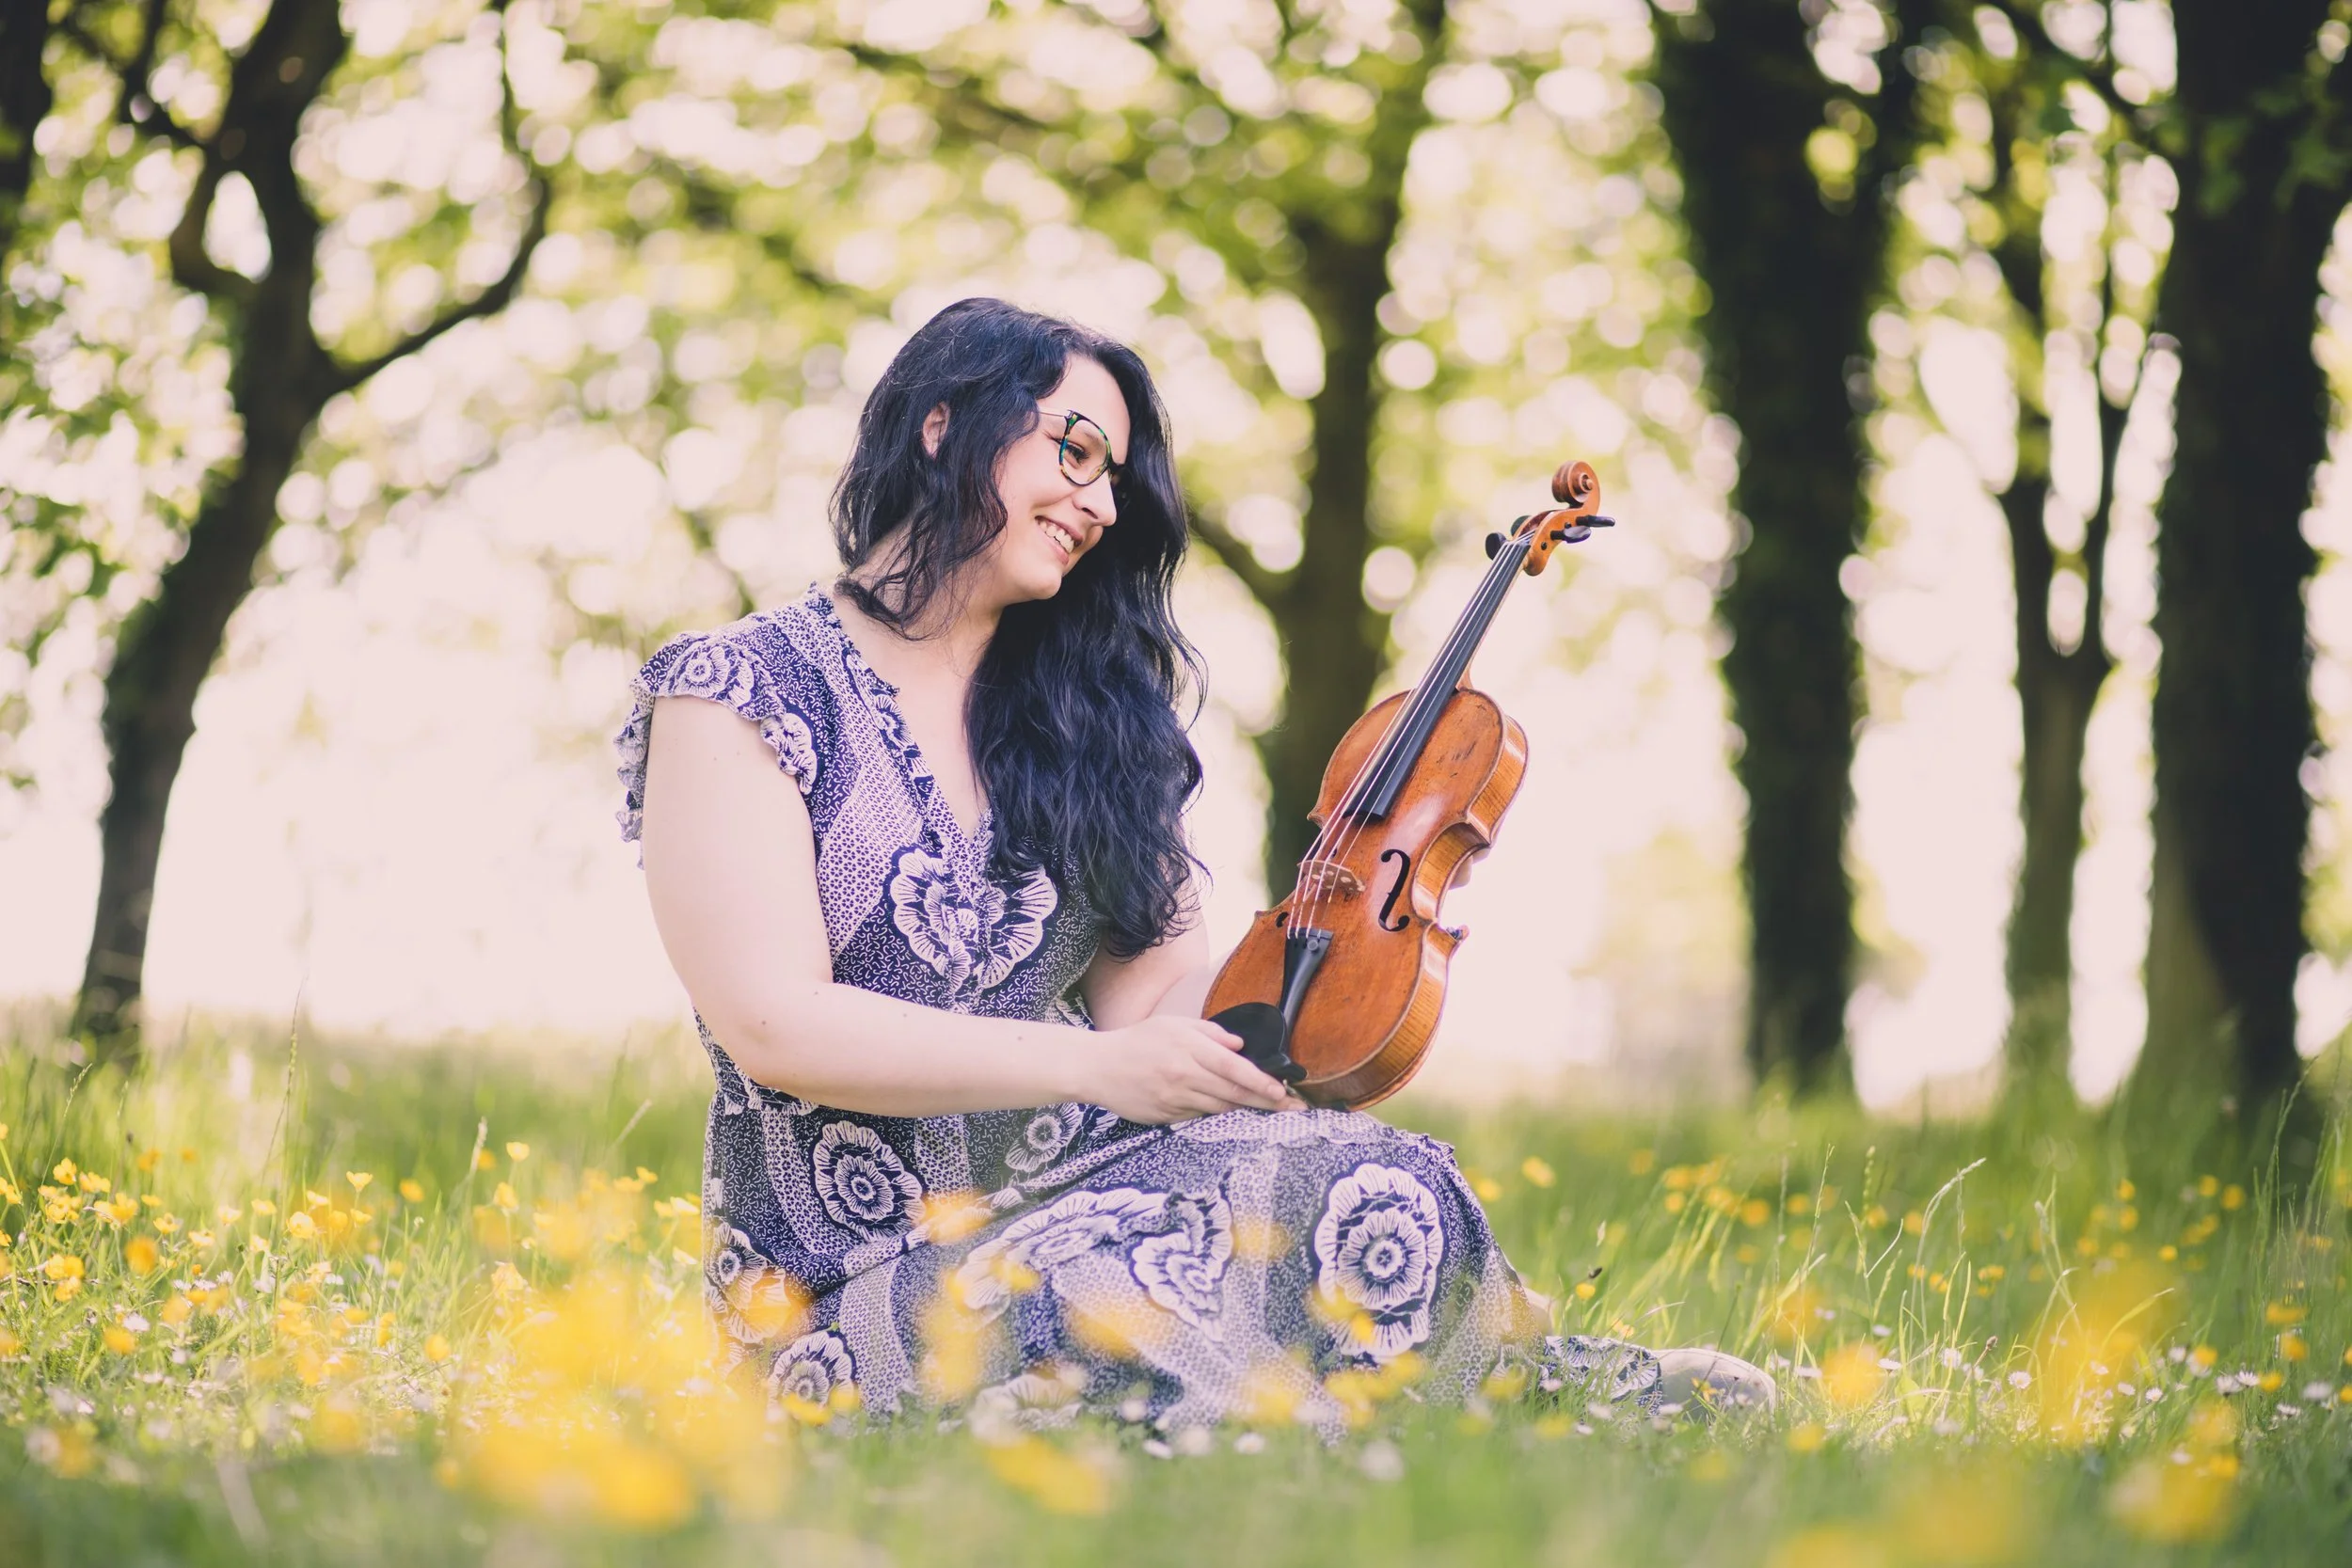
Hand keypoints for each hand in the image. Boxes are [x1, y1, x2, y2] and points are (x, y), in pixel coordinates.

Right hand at [1086, 1015, 1302, 1123]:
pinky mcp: (1166, 1117)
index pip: (1234, 1069)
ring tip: (1267, 1109)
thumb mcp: (1173, 1024)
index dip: (1261, 1082)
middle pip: (1234, 1093)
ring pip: (1219, 1109)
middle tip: (1292, 1108)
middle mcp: (1184, 1077)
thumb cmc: (1137, 1041)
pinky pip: (1198, 1117)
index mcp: (1188, 1050)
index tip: (1282, 1091)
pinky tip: (1226, 1109)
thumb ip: (1210, 1033)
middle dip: (1266, 1102)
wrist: (1097, 1068)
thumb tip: (1240, 1046)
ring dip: (1244, 1109)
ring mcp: (1175, 1100)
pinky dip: (1215, 1113)